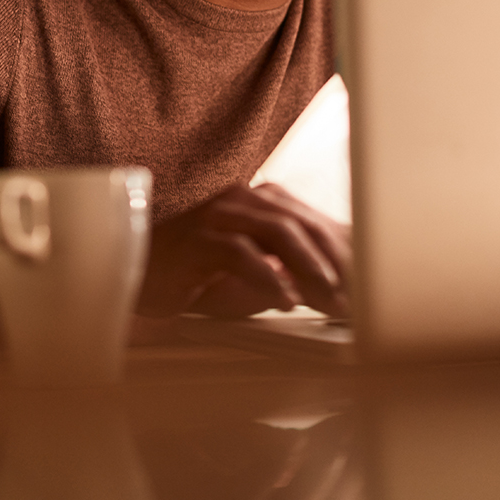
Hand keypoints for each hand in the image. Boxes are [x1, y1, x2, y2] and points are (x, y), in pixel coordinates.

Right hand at [137, 183, 350, 318]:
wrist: (133, 274)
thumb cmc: (193, 276)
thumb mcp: (248, 276)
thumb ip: (286, 274)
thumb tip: (335, 291)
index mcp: (255, 200)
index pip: (310, 222)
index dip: (342, 253)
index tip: (366, 287)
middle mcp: (239, 199)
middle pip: (300, 223)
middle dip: (334, 263)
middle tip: (356, 299)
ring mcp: (216, 215)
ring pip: (277, 230)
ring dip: (309, 267)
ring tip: (330, 298)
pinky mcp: (196, 239)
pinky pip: (240, 252)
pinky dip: (268, 277)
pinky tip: (285, 300)